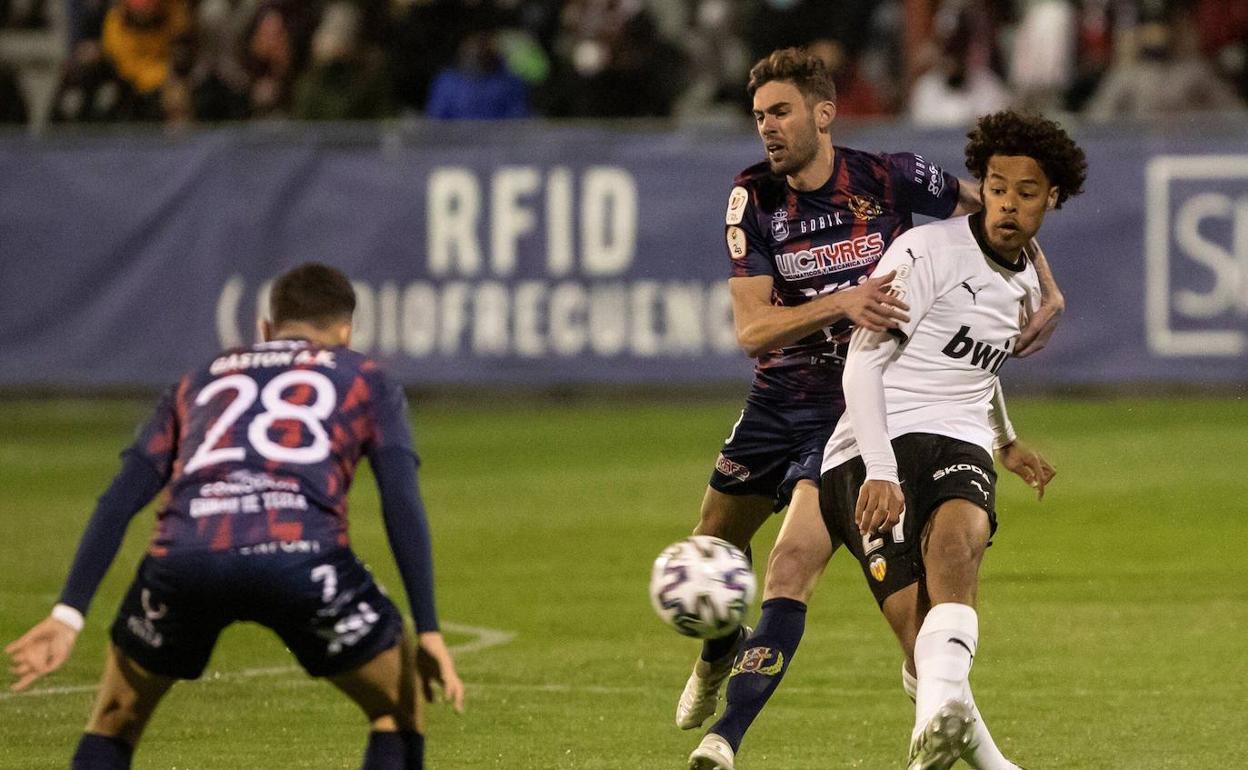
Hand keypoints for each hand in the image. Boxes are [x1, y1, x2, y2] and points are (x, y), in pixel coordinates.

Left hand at [6, 616, 78, 691]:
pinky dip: (12, 648)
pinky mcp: (25, 641)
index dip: (21, 684)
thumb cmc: (64, 643)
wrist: (63, 626)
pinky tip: (9, 650)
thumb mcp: (62, 657)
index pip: (29, 677)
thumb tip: (40, 672)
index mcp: (42, 666)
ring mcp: (28, 650)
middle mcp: (32, 660)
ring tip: (39, 648)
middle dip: (21, 670)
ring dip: (22, 657)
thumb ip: (52, 667)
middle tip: (34, 661)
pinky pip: (16, 646)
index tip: (13, 688)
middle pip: (20, 670)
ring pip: (17, 659)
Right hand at [415, 631, 463, 712]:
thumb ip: (427, 689)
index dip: (457, 701)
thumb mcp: (424, 676)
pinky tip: (444, 679)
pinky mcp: (440, 656)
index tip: (458, 713)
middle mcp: (448, 672)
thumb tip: (432, 702)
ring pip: (451, 678)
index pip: (454, 691)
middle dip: (458, 699)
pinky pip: (444, 666)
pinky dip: (444, 673)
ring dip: (450, 689)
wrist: (426, 640)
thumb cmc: (426, 657)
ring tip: (448, 699)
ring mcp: (445, 664)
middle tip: (457, 711)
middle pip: (457, 686)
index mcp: (444, 677)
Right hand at [835, 271, 909, 331]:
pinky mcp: (858, 319)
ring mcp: (862, 311)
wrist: (843, 301)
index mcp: (872, 293)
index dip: (899, 304)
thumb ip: (884, 279)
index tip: (907, 308)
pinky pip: (868, 325)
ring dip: (888, 323)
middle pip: (885, 311)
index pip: (889, 299)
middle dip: (897, 316)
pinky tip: (883, 330)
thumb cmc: (860, 291)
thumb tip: (895, 272)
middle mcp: (868, 302)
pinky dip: (876, 328)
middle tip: (906, 319)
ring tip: (896, 325)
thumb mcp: (871, 283)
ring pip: (877, 319)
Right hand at [854, 479, 905, 535]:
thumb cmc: (890, 490)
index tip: (881, 530)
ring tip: (862, 530)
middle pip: (880, 514)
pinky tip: (858, 520)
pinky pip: (860, 503)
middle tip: (870, 532)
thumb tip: (889, 526)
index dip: (886, 527)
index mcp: (897, 500)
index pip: (893, 518)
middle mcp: (886, 496)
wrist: (883, 473)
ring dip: (865, 522)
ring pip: (869, 510)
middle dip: (874, 526)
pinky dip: (858, 513)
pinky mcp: (865, 489)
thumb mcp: (898, 499)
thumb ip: (897, 511)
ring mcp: (875, 492)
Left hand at [997, 440, 1054, 499]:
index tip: (1039, 498)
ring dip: (1043, 475)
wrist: (1004, 441)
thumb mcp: (1013, 466)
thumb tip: (1035, 485)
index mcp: (1034, 461)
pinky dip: (1039, 471)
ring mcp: (1037, 456)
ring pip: (1048, 468)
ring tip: (1032, 479)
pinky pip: (1042, 465)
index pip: (1042, 478)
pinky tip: (1030, 473)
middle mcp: (1039, 458)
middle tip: (1035, 484)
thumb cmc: (1007, 453)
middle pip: (1051, 472)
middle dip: (1046, 480)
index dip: (1041, 489)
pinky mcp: (1034, 455)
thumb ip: (1025, 475)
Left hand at [1016, 241, 1063, 356]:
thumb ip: (1028, 258)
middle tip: (1009, 352)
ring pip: (1042, 340)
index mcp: (1052, 299)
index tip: (1014, 343)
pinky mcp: (1051, 321)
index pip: (1039, 323)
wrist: (1035, 256)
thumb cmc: (1030, 259)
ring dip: (1026, 348)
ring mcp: (1056, 315)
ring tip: (1010, 353)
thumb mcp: (1030, 262)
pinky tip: (1017, 350)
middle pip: (1041, 335)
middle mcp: (1056, 308)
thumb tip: (1023, 247)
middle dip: (1025, 345)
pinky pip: (1042, 339)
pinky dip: (1029, 345)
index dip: (1026, 335)